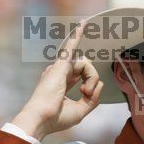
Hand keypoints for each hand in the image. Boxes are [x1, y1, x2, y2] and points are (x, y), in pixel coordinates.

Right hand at [11, 19, 103, 139]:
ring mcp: (59, 68)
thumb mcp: (80, 111)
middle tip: (86, 93)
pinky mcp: (60, 65)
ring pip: (85, 64)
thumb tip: (101, 84)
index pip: (82, 76)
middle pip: (85, 69)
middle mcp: (59, 73)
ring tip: (85, 91)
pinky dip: (77, 36)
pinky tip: (83, 25)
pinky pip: (71, 47)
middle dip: (92, 80)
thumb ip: (93, 99)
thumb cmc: (56, 118)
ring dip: (91, 77)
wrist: (42, 119)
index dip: (90, 86)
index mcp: (62, 83)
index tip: (87, 95)